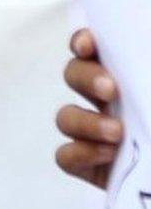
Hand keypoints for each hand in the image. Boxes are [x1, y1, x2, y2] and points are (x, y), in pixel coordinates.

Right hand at [60, 28, 122, 187]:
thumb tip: (147, 56)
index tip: (89, 45)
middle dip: (85, 77)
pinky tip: (109, 155)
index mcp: (131, 77)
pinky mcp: (91, 166)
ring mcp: (96, 133)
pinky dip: (82, 153)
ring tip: (117, 133)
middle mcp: (109, 101)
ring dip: (85, 122)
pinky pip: (65, 156)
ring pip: (65, 117)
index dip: (83, 42)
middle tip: (110, 89)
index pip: (96, 49)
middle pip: (74, 75)